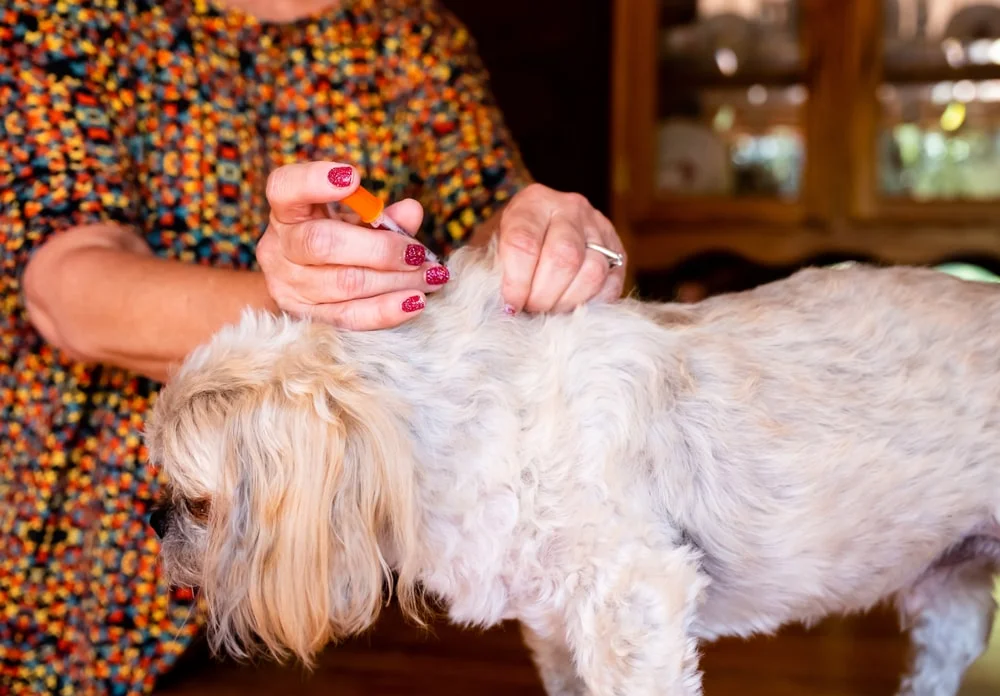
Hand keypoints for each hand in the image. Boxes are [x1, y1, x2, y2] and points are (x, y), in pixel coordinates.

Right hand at [256, 162, 448, 329]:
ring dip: (395, 280)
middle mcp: (278, 248)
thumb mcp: (353, 219)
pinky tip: (415, 302)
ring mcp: (287, 286)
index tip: (353, 176)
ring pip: (344, 283)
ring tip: (431, 276)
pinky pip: (349, 316)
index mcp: (286, 211)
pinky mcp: (306, 317)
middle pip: (322, 242)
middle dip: (380, 248)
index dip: (314, 180)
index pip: (285, 189)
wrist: (305, 282)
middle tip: (419, 253)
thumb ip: (381, 215)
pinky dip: (386, 310)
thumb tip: (412, 212)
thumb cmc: (336, 238)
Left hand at [492, 184, 625, 313]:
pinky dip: (591, 304)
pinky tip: (570, 308)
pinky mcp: (618, 252)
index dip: (516, 282)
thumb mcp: (489, 247)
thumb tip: (491, 302)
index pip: (524, 243)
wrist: (538, 233)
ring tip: (548, 311)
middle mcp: (570, 208)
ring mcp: (599, 228)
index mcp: (533, 202)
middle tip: (530, 310)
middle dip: (543, 295)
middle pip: (563, 258)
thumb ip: (489, 269)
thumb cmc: (508, 245)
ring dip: (567, 303)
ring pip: (591, 272)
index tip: (510, 306)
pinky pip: (611, 285)